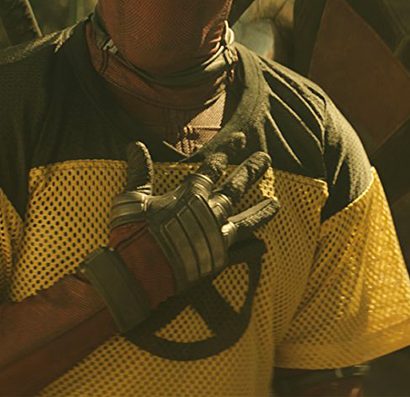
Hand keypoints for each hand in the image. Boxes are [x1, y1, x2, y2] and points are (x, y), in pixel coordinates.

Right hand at [81, 139, 279, 330]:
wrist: (139, 271)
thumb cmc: (133, 231)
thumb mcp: (132, 197)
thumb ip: (139, 171)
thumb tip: (133, 145)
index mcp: (191, 194)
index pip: (213, 166)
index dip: (227, 150)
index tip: (241, 138)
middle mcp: (210, 211)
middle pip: (236, 187)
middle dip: (251, 171)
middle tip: (265, 159)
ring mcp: (217, 236)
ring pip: (246, 220)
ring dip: (261, 210)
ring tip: (276, 203)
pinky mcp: (218, 259)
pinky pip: (241, 254)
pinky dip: (252, 249)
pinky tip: (263, 246)